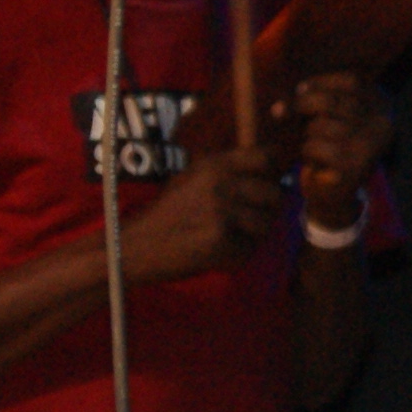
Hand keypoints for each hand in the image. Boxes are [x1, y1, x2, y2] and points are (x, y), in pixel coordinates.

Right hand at [113, 145, 270, 285]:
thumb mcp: (194, 179)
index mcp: (215, 164)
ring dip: (253, 235)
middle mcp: (221, 183)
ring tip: (230, 237)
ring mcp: (222, 212)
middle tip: (250, 219)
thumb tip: (274, 173)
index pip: (267, 156)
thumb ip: (229, 173)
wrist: (136, 245)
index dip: (274, 170)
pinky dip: (238, 255)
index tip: (270, 182)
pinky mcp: (221, 240)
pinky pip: (249, 249)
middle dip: (267, 209)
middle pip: (274, 194)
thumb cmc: (167, 214)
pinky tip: (217, 252)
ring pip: (266, 224)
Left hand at [286, 72, 392, 232]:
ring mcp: (370, 146)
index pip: (352, 81)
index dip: (322, 82)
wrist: (335, 195)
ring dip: (306, 134)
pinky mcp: (354, 167)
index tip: (300, 89)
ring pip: (321, 125)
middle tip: (290, 116)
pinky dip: (307, 151)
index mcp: (383, 106)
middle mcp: (383, 124)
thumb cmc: (330, 146)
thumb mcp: (332, 116)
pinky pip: (316, 146)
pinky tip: (313, 160)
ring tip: (312, 144)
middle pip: (333, 102)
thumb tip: (288, 99)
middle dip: (304, 107)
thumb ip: (319, 99)